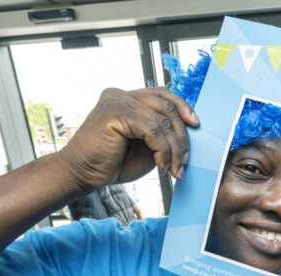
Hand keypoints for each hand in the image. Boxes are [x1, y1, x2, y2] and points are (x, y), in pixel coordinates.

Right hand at [56, 87, 198, 192]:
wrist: (83, 175)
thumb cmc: (113, 163)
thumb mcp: (146, 146)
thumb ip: (162, 134)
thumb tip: (190, 131)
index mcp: (128, 98)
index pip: (163, 94)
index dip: (183, 107)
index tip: (196, 125)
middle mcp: (121, 94)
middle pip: (166, 106)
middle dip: (181, 136)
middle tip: (184, 161)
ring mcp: (116, 101)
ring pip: (162, 120)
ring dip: (173, 148)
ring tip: (174, 169)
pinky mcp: (114, 113)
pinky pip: (151, 129)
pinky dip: (162, 149)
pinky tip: (161, 165)